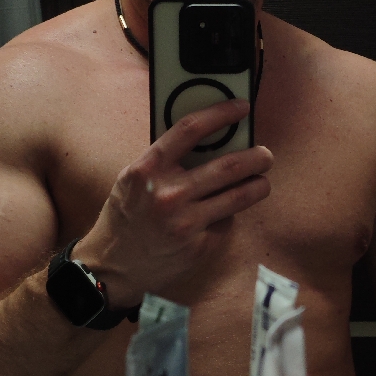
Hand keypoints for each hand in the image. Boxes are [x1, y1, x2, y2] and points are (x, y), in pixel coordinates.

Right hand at [74, 98, 272, 306]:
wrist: (111, 267)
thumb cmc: (125, 217)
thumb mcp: (133, 180)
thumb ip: (165, 160)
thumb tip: (210, 138)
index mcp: (147, 169)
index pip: (190, 129)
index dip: (220, 113)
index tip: (240, 107)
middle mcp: (167, 194)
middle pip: (229, 165)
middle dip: (256, 157)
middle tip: (265, 155)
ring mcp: (185, 223)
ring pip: (239, 196)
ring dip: (259, 185)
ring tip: (262, 181)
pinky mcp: (198, 246)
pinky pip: (226, 222)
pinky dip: (230, 215)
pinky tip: (225, 214)